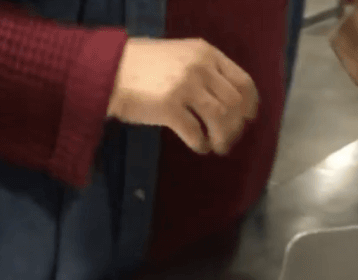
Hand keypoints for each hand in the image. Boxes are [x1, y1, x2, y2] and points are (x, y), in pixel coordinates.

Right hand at [107, 37, 258, 154]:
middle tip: (228, 140)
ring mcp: (185, 86)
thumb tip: (224, 100)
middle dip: (236, 127)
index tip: (247, 119)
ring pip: (220, 118)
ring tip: (216, 147)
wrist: (108, 70)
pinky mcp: (169, 107)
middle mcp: (200, 67)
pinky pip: (196, 132)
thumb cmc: (140, 67)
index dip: (249, 105)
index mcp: (206, 53)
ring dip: (222, 138)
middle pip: (234, 104)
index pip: (242, 81)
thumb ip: (202, 70)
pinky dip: (201, 144)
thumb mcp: (178, 56)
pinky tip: (199, 148)